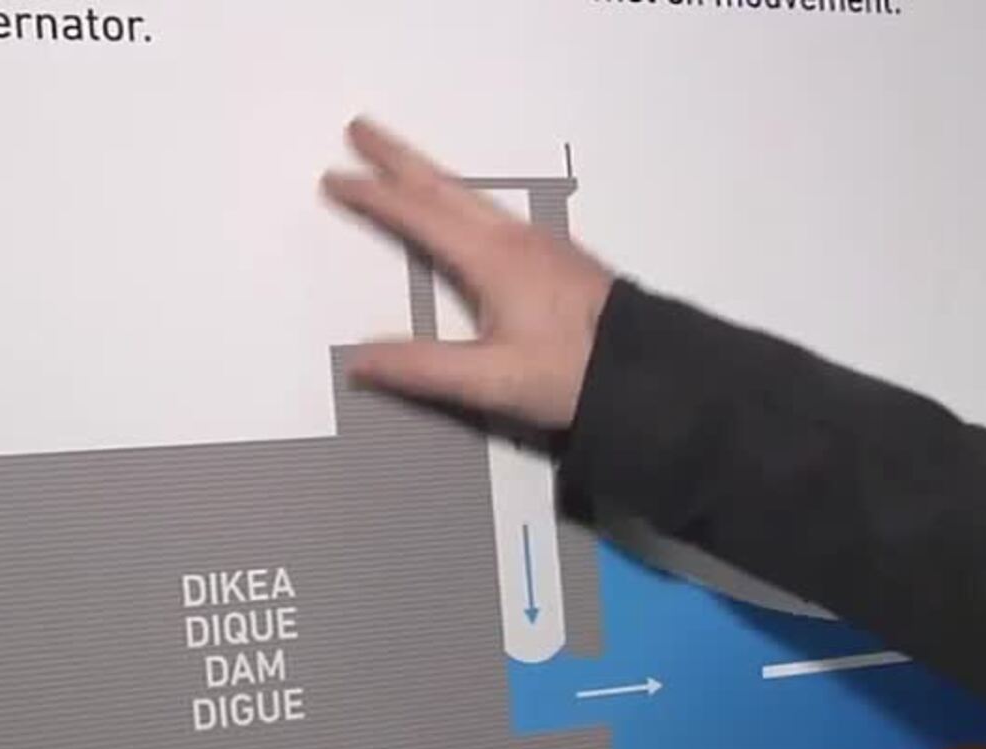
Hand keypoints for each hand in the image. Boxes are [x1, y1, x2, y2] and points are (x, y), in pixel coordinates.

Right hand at [322, 118, 615, 430]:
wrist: (650, 371)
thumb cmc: (572, 375)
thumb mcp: (491, 382)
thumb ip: (422, 369)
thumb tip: (357, 362)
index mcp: (491, 260)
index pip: (418, 216)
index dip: (373, 196)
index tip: (335, 178)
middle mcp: (514, 240)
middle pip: (444, 188)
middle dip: (398, 159)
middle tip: (359, 130)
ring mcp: (539, 244)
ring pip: (470, 197)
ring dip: (429, 176)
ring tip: (401, 165)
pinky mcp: (556, 258)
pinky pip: (493, 212)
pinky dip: (459, 198)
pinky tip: (463, 211)